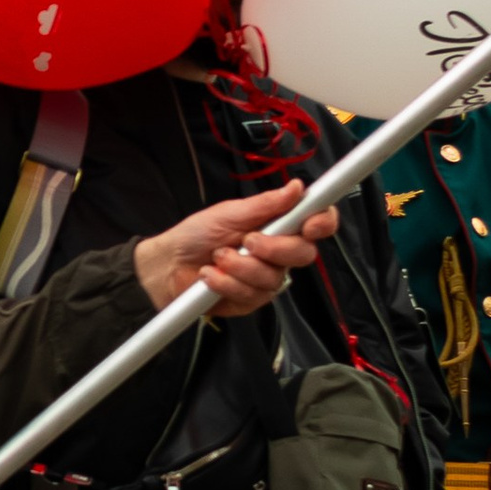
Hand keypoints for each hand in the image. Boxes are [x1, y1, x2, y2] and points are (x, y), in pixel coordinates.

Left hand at [135, 184, 338, 321]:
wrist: (167, 264)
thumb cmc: (197, 234)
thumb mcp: (229, 213)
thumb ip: (265, 204)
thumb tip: (297, 187)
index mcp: (278, 227)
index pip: (317, 225)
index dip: (323, 223)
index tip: (311, 225)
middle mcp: (278, 254)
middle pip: (304, 255)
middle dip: (275, 248)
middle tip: (248, 240)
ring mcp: (265, 280)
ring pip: (273, 278)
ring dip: (240, 266)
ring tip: (217, 257)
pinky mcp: (249, 301)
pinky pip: (251, 296)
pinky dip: (226, 283)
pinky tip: (210, 276)